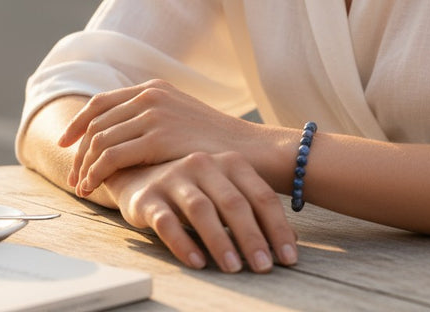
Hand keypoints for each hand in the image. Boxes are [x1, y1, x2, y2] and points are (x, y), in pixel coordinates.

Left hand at [58, 80, 252, 195]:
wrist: (246, 149)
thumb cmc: (215, 142)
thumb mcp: (181, 117)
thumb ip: (153, 117)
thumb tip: (124, 133)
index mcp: (154, 87)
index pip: (102, 101)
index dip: (78, 122)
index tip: (66, 142)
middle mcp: (151, 95)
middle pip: (96, 122)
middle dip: (78, 150)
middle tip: (74, 175)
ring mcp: (153, 113)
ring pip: (100, 139)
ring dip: (85, 165)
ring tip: (82, 187)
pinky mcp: (157, 137)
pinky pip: (111, 156)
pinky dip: (96, 173)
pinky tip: (94, 187)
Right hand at [107, 152, 297, 272]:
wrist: (138, 175)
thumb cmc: (193, 188)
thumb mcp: (225, 192)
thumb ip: (255, 211)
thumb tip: (292, 242)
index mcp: (229, 161)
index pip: (261, 195)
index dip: (277, 227)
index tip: (289, 257)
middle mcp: (203, 164)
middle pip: (234, 202)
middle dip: (252, 237)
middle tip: (264, 267)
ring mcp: (174, 178)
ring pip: (201, 209)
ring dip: (220, 240)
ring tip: (233, 268)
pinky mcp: (148, 197)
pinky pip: (166, 221)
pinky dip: (183, 243)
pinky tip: (197, 262)